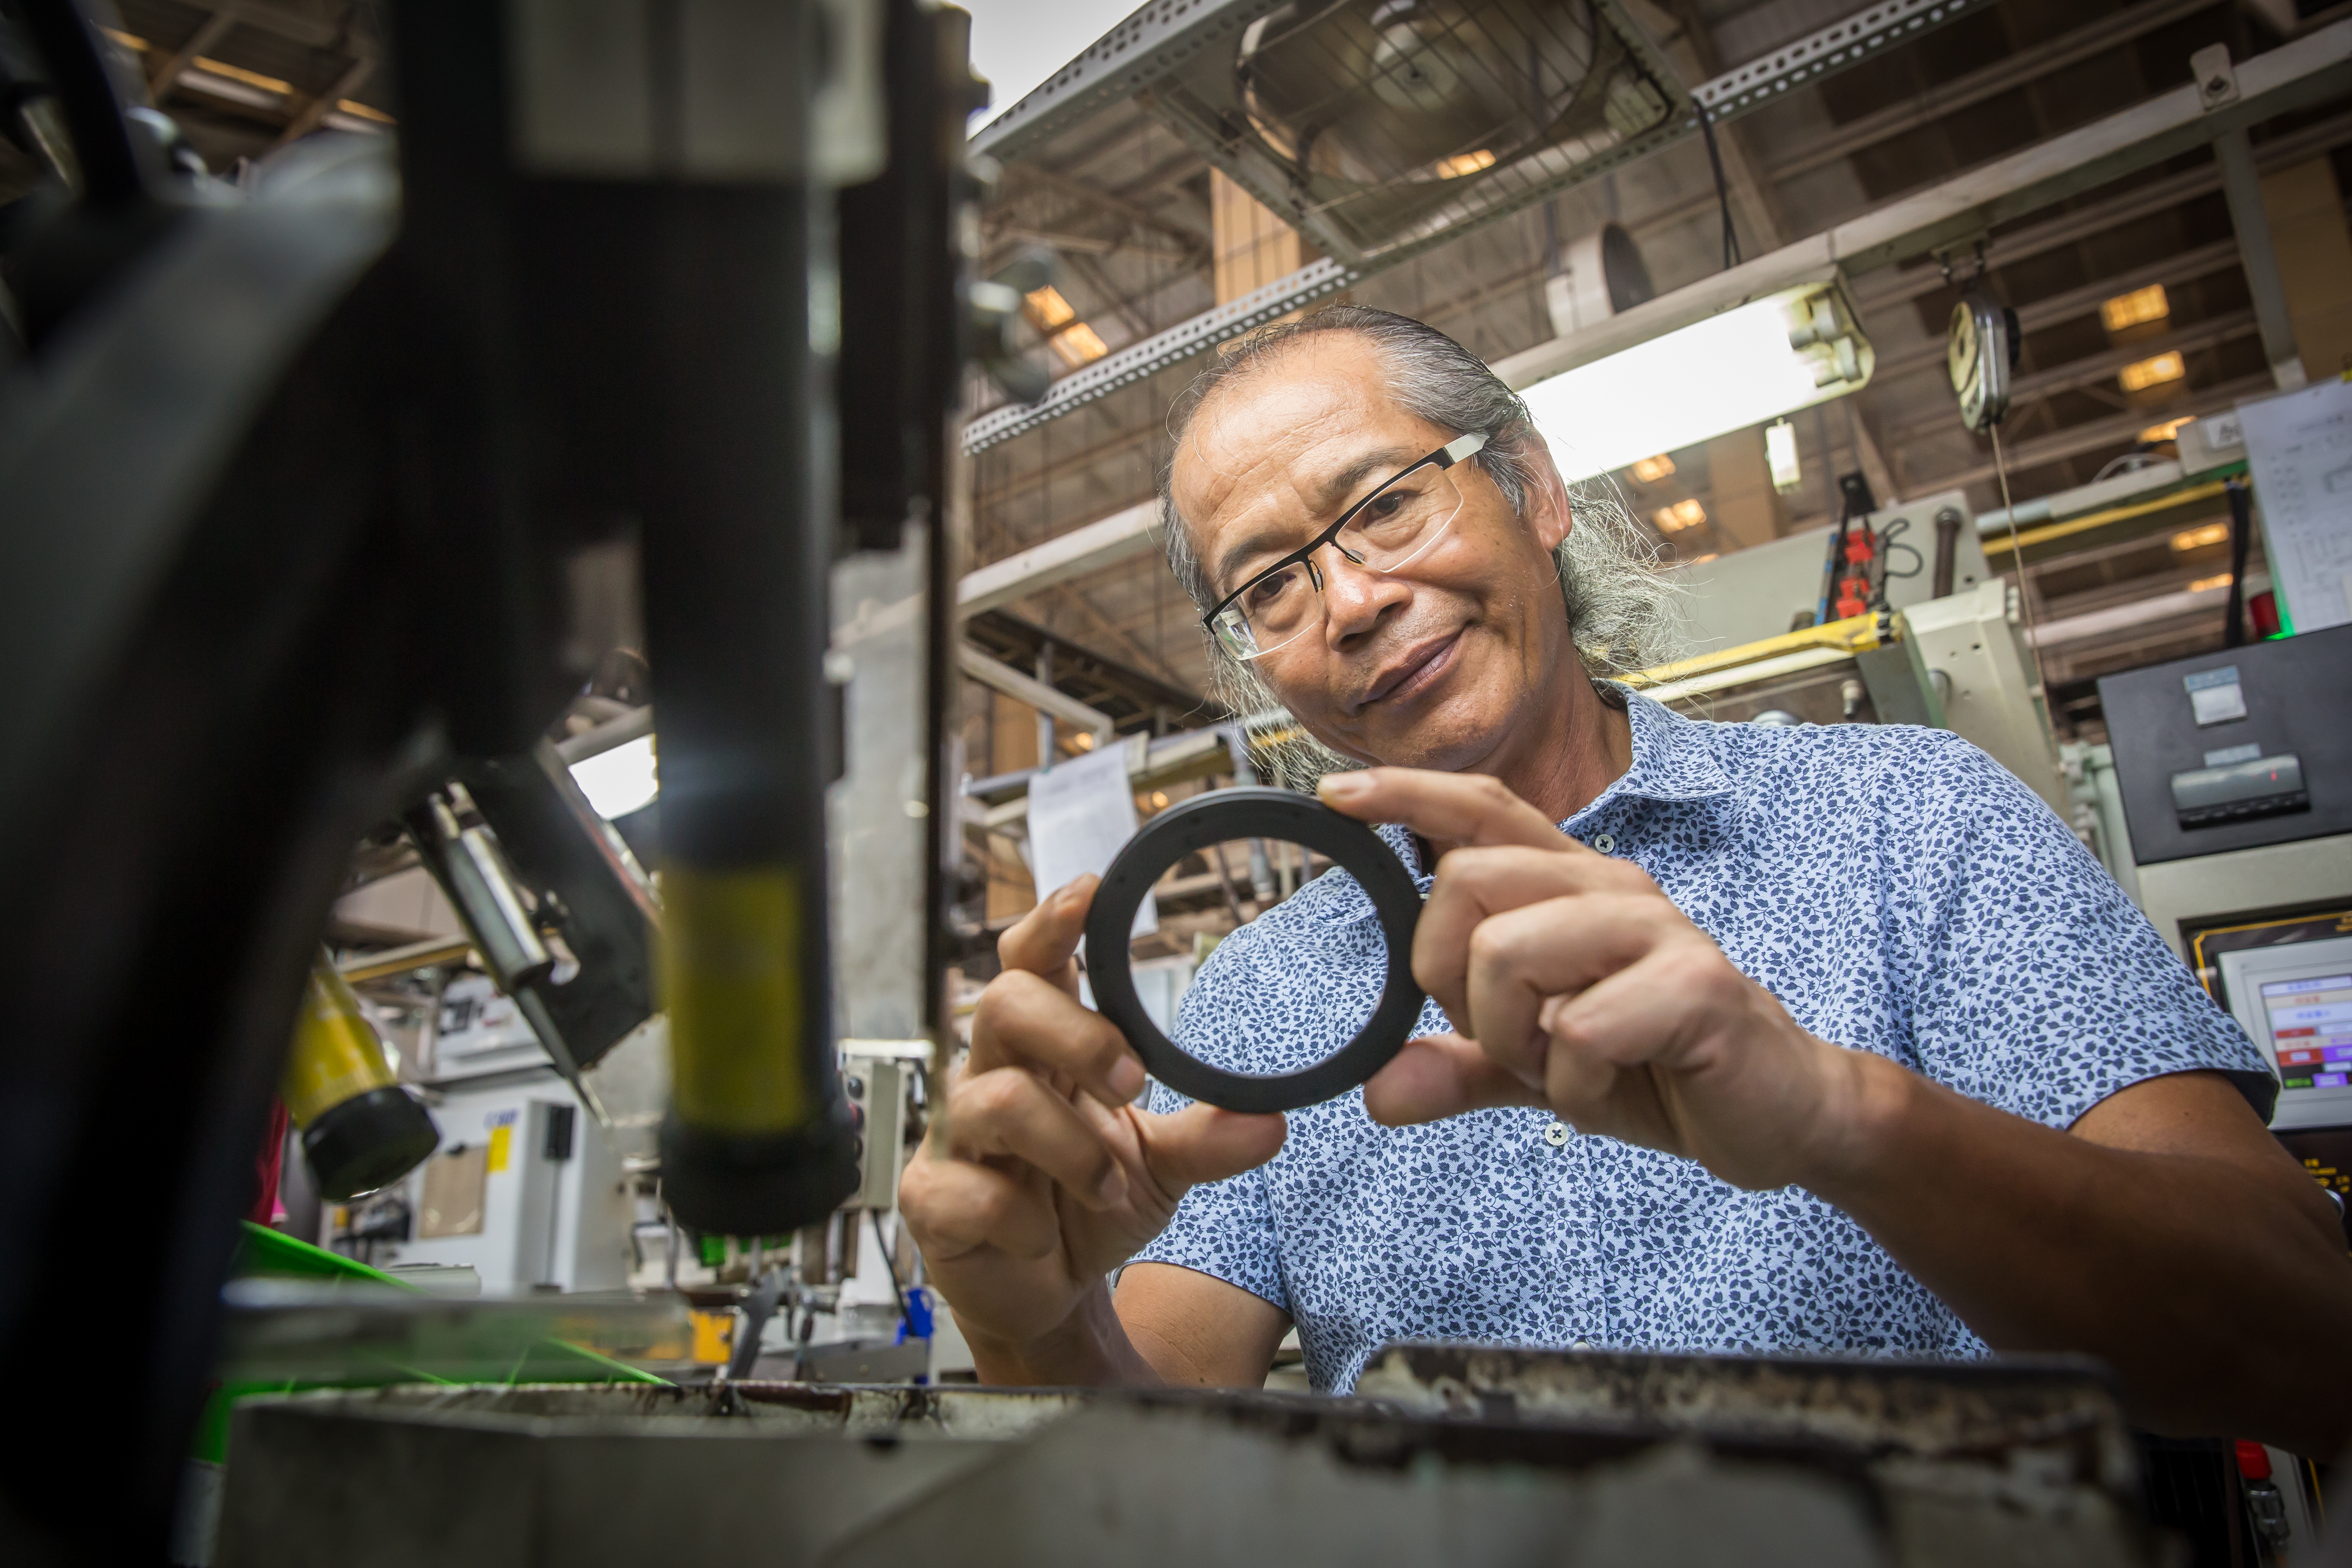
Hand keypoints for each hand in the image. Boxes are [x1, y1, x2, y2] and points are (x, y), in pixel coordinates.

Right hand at [897, 875, 1285, 1371]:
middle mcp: (990, 1076)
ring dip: (1070, 1145)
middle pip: (1003, 1003)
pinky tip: (1042, 1235)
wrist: (1047, 1291)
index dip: (1050, 923)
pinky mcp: (932, 1199)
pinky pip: (967, 1191)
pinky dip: (1023, 1219)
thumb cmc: (1089, 1204)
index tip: (1086, 894)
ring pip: (995, 1100)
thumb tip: (1272, 1121)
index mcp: (1042, 1050)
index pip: (1031, 962)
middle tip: (1130, 1081)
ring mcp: (955, 1135)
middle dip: (1075, 1034)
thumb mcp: (1160, 1168)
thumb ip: (1207, 1138)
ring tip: (1108, 1186)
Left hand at [1318, 768, 1868, 1192]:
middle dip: (1449, 978)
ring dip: (1509, 1037)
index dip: (1408, 793)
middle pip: (1464, 882)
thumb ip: (1462, 1066)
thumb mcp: (1543, 1068)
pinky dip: (1571, 1086)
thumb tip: (1377, 1092)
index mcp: (1574, 886)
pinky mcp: (1695, 985)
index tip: (1337, 793)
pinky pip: (1577, 1032)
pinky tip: (1608, 1089)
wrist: (1784, 1113)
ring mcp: (1657, 930)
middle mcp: (1612, 888)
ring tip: (1559, 1066)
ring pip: (1508, 953)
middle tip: (1506, 1035)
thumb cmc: (1660, 1068)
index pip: (1482, 809)